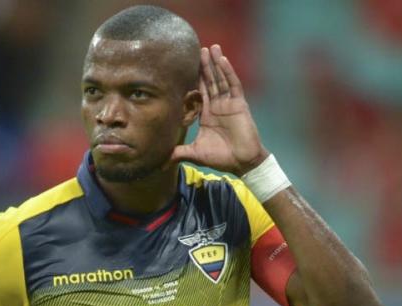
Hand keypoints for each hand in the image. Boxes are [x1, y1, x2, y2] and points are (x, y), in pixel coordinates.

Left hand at [172, 44, 268, 175]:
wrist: (242, 163)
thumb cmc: (221, 158)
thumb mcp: (195, 153)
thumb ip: (178, 153)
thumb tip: (159, 163)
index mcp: (206, 114)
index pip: (198, 92)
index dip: (193, 79)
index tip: (185, 65)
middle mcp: (217, 106)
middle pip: (209, 81)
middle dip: (204, 66)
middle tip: (198, 49)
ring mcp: (229, 104)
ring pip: (220, 79)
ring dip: (216, 63)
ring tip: (211, 47)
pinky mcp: (239, 104)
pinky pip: (233, 85)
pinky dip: (228, 72)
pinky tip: (222, 60)